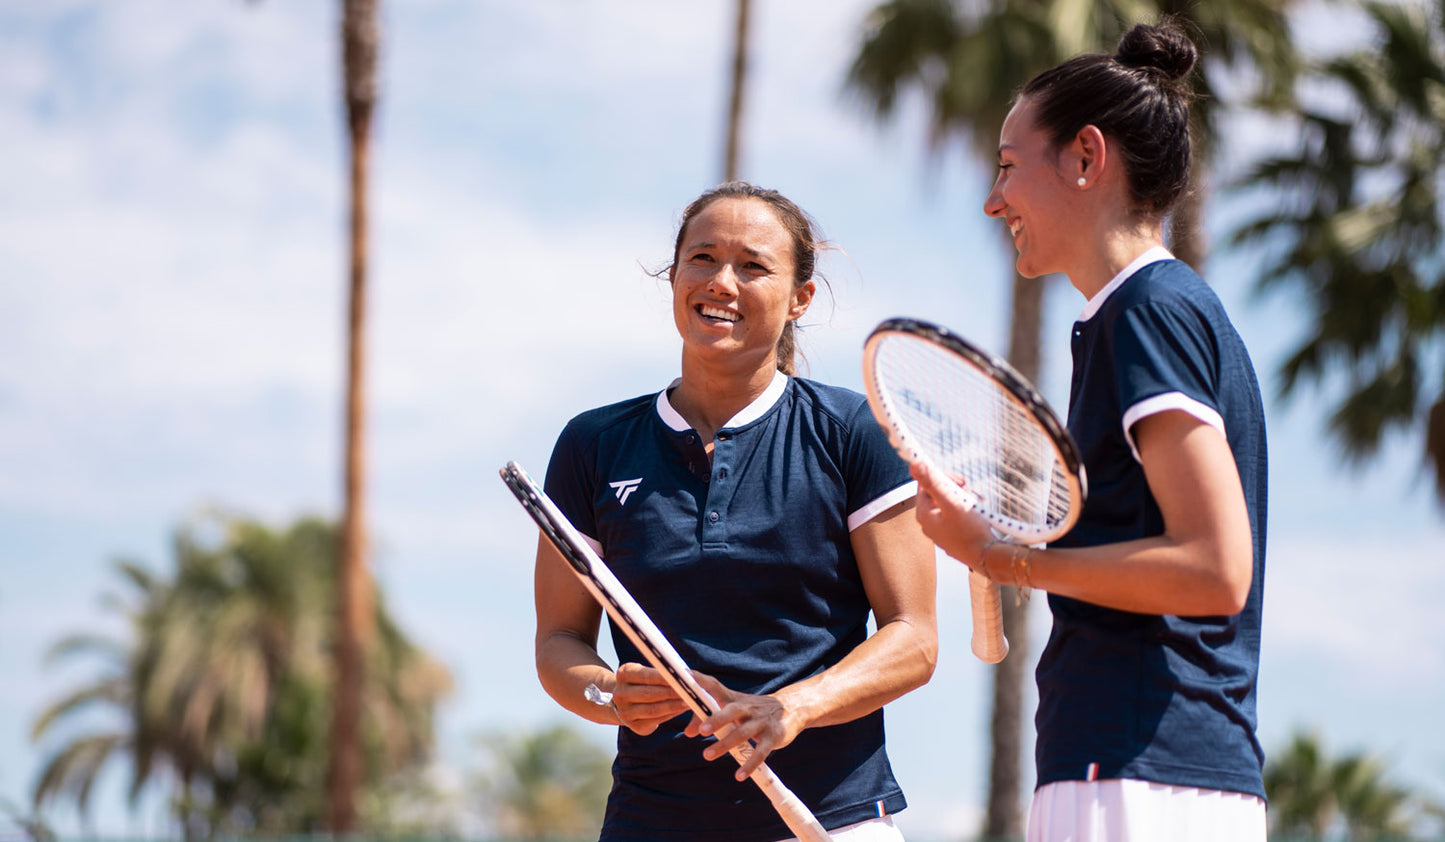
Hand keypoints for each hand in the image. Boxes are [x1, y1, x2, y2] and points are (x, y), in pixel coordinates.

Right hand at [611, 661, 690, 734]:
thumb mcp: (647, 672)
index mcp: (623, 674)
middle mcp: (620, 693)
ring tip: (689, 702)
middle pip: (650, 694)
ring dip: (673, 706)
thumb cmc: (645, 682)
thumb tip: (686, 675)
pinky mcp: (633, 725)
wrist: (628, 700)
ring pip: (653, 709)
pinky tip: (681, 710)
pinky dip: (671, 714)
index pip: (647, 676)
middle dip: (672, 693)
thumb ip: (662, 673)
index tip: (682, 678)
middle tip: (690, 692)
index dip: (666, 678)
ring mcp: (625, 711)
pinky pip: (655, 720)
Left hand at [683, 671, 799, 780]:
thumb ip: (710, 719)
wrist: (791, 708)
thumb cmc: (753, 710)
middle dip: (716, 720)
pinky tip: (739, 776)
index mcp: (735, 699)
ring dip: (725, 745)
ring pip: (742, 733)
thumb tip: (688, 732)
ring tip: (707, 755)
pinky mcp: (772, 737)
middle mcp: (747, 708)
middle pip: (731, 711)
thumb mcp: (735, 710)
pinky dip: (749, 764)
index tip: (687, 675)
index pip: (717, 687)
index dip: (702, 681)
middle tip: (701, 730)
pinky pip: (760, 752)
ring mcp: (761, 722)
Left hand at [911, 461, 993, 571]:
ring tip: (977, 504)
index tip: (962, 481)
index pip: (926, 484)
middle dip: (955, 489)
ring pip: (948, 505)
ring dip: (963, 499)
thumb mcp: (952, 502)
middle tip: (970, 491)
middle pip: (937, 494)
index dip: (943, 477)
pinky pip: (955, 517)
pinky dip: (966, 511)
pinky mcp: (952, 538)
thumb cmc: (970, 531)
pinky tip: (977, 515)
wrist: (988, 558)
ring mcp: (940, 532)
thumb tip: (914, 462)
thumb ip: (933, 482)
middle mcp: (928, 524)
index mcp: (923, 514)